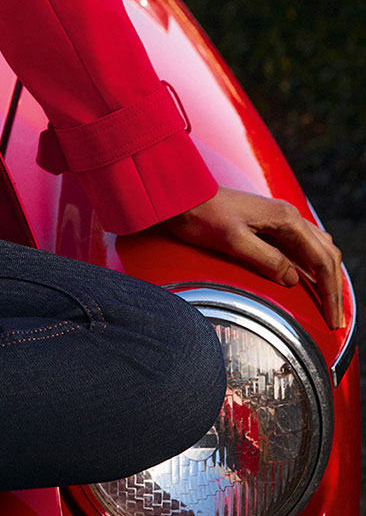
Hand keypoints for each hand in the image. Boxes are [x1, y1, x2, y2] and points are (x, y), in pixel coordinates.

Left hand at [160, 186, 344, 329]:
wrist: (180, 194)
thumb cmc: (202, 215)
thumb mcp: (234, 241)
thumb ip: (267, 260)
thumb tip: (294, 280)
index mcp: (286, 218)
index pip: (322, 261)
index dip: (331, 294)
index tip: (334, 320)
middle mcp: (288, 214)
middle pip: (326, 254)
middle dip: (334, 288)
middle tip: (336, 318)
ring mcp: (279, 217)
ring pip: (317, 247)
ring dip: (326, 274)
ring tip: (328, 302)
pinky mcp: (268, 222)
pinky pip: (301, 244)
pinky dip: (312, 263)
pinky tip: (307, 279)